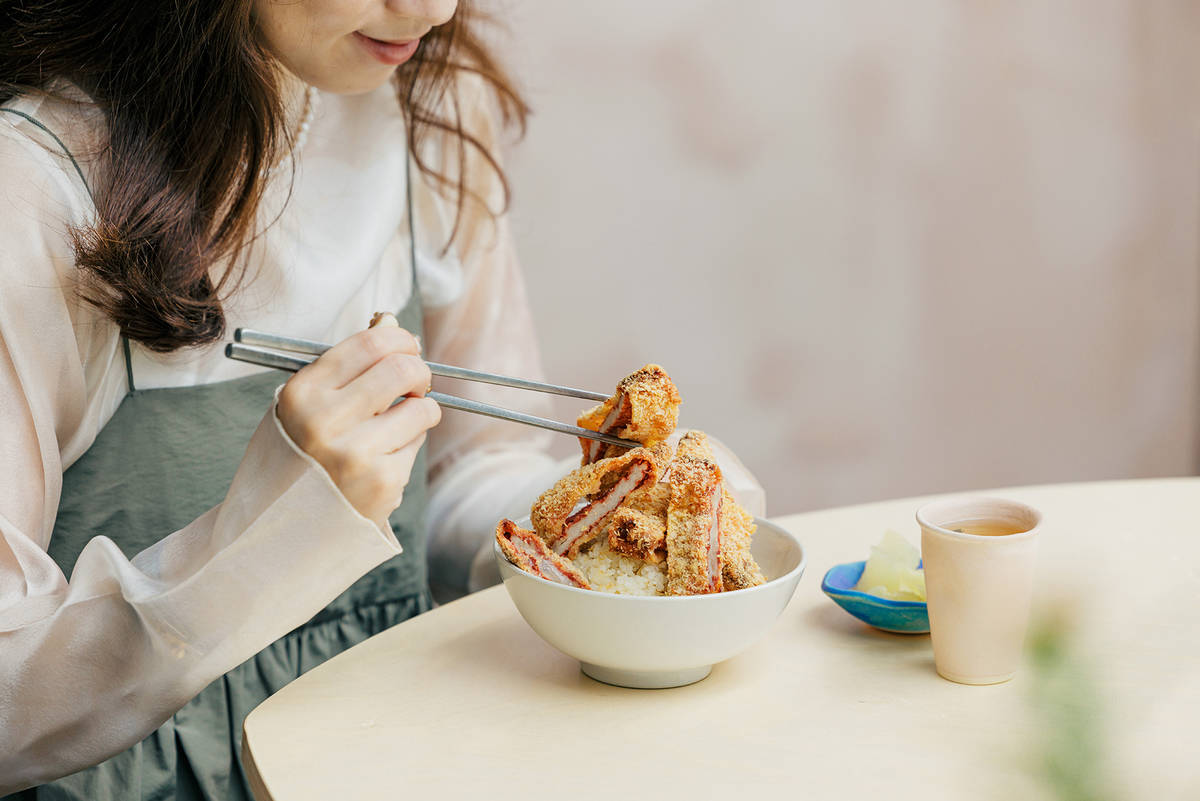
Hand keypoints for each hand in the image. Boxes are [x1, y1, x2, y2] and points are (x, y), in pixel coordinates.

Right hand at [276, 317, 440, 522]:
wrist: (283, 525)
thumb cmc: (298, 455)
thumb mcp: (305, 404)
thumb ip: (346, 367)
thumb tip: (392, 323)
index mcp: (303, 393)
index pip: (370, 344)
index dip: (401, 340)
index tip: (407, 348)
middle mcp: (326, 421)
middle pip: (402, 369)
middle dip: (420, 372)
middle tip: (415, 384)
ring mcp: (356, 454)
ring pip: (422, 408)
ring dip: (421, 411)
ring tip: (399, 424)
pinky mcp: (382, 482)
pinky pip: (417, 445)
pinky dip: (409, 445)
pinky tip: (384, 458)